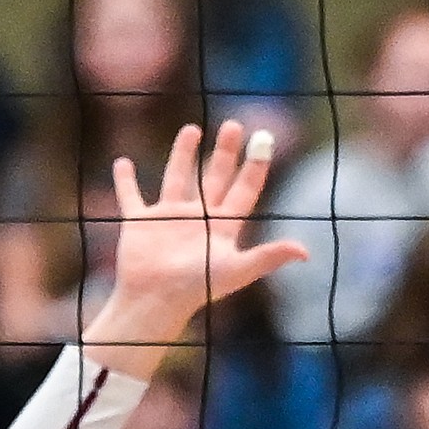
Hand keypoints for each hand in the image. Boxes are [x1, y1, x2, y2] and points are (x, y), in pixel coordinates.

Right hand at [86, 123, 306, 367]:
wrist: (154, 302)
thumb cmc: (197, 288)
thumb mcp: (236, 269)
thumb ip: (269, 257)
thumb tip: (306, 253)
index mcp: (222, 226)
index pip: (244, 188)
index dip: (256, 164)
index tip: (265, 137)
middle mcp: (198, 218)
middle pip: (216, 177)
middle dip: (225, 152)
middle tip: (233, 125)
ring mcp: (168, 219)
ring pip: (178, 178)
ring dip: (183, 154)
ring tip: (192, 129)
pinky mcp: (140, 223)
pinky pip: (131, 196)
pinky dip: (125, 181)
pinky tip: (122, 163)